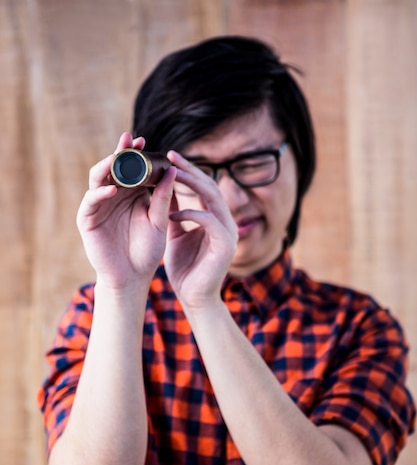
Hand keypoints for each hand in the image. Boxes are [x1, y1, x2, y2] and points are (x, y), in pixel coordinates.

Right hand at [76, 133, 175, 290]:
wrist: (133, 278)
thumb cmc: (146, 252)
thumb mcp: (159, 221)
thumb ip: (164, 198)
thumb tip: (173, 170)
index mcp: (131, 194)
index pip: (131, 168)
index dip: (135, 153)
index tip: (145, 140)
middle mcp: (113, 196)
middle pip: (113, 168)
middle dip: (120, 152)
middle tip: (129, 139)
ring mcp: (99, 206)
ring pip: (98, 179)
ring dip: (107, 166)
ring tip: (117, 157)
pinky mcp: (87, 219)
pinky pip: (91, 201)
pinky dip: (100, 193)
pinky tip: (112, 188)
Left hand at [164, 151, 237, 309]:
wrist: (194, 299)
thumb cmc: (185, 269)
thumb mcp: (175, 235)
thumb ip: (172, 214)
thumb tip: (161, 191)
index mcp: (215, 218)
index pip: (203, 186)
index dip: (188, 170)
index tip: (168, 157)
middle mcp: (225, 221)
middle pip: (210, 185)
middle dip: (189, 169)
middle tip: (170, 155)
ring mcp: (228, 232)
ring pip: (212, 197)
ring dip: (191, 183)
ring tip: (171, 174)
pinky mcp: (225, 245)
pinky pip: (208, 220)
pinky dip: (190, 213)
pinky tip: (172, 213)